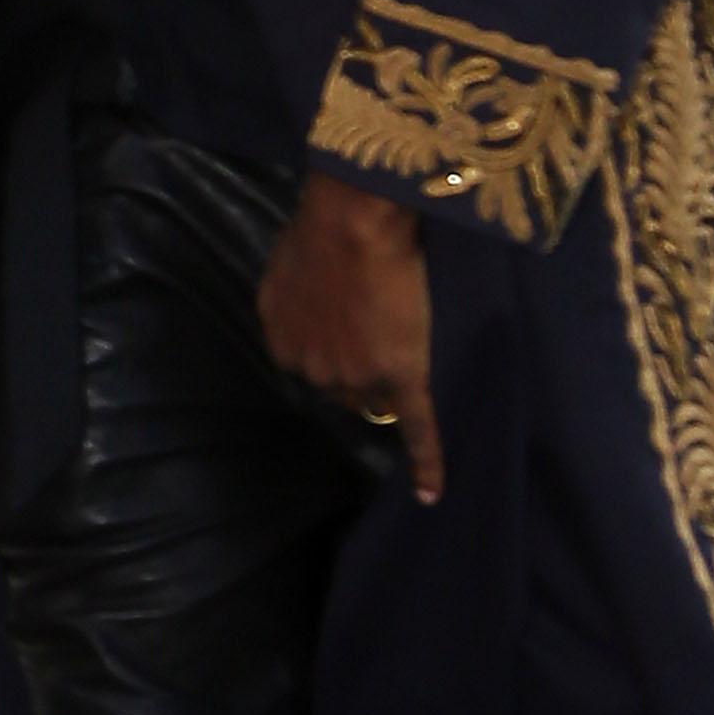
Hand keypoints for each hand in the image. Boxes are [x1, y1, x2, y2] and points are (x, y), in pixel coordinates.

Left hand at [258, 172, 442, 504]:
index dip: (335, 345)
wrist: (353, 221)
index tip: (350, 326)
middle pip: (344, 384)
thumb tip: (305, 309)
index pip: (312, 365)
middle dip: (360, 360)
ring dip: (389, 376)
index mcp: (284, 347)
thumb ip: (292, 301)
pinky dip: (426, 462)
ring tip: (405, 331)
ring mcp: (359, 376)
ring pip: (378, 394)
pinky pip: (417, 428)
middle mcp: (315, 371)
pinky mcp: (401, 377)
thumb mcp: (282, 268)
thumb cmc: (316, 230)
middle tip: (381, 320)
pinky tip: (430, 493)